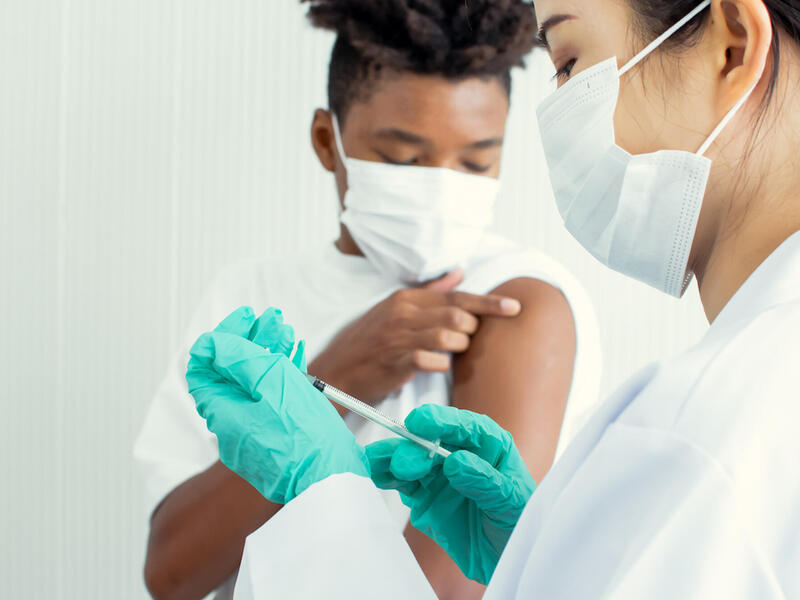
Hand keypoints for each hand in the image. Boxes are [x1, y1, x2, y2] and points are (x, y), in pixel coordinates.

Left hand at [186, 306, 369, 503]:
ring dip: (268, 354)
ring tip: (286, 333)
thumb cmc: (305, 438)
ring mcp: (256, 434)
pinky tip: (295, 359)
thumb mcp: (271, 381)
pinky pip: (272, 402)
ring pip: (255, 385)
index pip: (205, 366)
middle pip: (231, 373)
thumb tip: (212, 344)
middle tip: (270, 321)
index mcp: (223, 412)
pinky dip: (281, 377)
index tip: (245, 319)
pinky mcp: (278, 439)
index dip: (223, 338)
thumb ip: (239, 358)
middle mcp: (234, 425)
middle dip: (251, 341)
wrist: (331, 480)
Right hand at [310, 270, 521, 402]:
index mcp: (406, 297)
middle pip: (458, 314)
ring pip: (449, 336)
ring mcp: (398, 338)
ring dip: (459, 347)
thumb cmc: (370, 340)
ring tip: (450, 352)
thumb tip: (460, 273)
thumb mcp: (395, 309)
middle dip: (471, 329)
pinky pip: (432, 361)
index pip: (456, 295)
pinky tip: (435, 366)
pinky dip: (441, 365)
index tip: (515, 307)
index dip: (489, 302)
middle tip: (465, 339)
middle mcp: (403, 313)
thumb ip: (431, 292)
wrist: (336, 371)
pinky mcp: (396, 363)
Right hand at [366, 404, 535, 584]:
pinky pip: (401, 483)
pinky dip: (385, 477)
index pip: (464, 426)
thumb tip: (456, 461)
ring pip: (410, 459)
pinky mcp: (423, 496)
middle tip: (403, 464)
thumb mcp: (511, 503)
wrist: (506, 558)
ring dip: (390, 458)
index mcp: (489, 444)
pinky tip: (372, 474)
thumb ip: (484, 482)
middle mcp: (460, 453)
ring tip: (371, 462)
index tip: (420, 422)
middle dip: (412, 448)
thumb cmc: (519, 523)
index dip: (441, 421)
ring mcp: (438, 474)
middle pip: (430, 441)